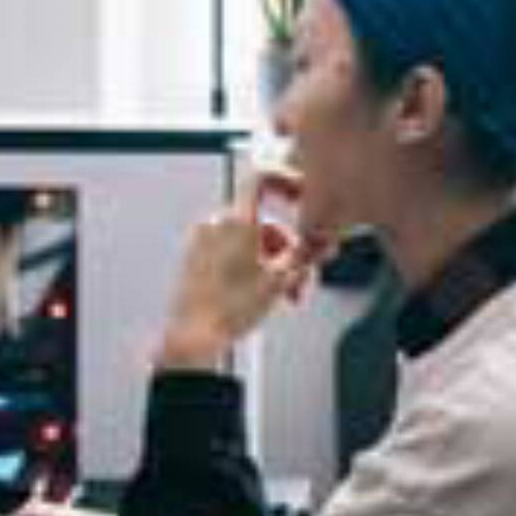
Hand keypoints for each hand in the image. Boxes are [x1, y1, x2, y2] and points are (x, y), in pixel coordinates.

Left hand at [156, 171, 334, 368]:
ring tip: (279, 293)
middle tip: (298, 273)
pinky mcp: (194, 260)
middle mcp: (214, 226)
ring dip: (270, 263)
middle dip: (286, 248)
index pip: (262, 178)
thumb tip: (322, 241)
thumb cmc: (227, 311)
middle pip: (262, 222)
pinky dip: (248, 266)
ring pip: (247, 241)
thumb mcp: (280, 280)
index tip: (300, 195)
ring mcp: (201, 242)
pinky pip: (228, 252)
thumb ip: (306, 253)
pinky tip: (257, 292)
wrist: (193, 337)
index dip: (286, 181)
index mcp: (236, 221)